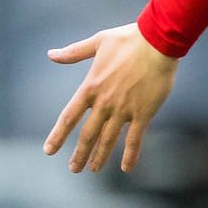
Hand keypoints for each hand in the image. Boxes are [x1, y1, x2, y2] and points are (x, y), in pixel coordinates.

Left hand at [43, 23, 179, 173]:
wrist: (158, 41)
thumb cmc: (129, 38)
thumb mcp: (98, 42)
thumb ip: (74, 52)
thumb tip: (50, 54)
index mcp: (91, 87)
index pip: (69, 116)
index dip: (59, 135)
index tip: (49, 150)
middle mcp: (104, 102)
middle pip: (88, 134)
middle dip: (80, 153)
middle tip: (74, 168)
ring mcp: (124, 109)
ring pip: (108, 139)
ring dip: (100, 156)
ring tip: (93, 169)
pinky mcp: (143, 112)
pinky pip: (135, 138)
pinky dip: (131, 154)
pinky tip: (126, 168)